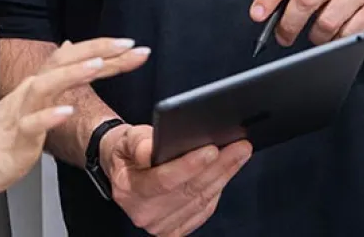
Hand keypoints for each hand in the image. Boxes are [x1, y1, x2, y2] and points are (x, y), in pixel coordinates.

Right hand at [0, 37, 148, 200]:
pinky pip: (33, 124)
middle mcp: (33, 89)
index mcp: (42, 81)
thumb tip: (71, 46)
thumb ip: (59, 73)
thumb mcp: (36, 98)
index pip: (77, 57)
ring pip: (48, 85)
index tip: (134, 45)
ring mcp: (23, 110)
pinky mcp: (16, 136)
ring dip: (74, 73)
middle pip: (66, 60)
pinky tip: (68, 111)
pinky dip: (50, 116)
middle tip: (129, 45)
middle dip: (98, 51)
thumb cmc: (4, 132)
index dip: (105, 49)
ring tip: (99, 65)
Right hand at [100, 124, 250, 236]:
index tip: (212, 149)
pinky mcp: (173, 229)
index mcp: (129, 188)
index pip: (164, 180)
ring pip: (200, 200)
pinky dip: (218, 190)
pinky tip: (227, 172)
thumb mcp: (127, 137)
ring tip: (239, 154)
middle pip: (188, 190)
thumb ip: (138, 142)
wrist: (124, 169)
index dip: (189, 165)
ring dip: (224, 176)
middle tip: (239, 147)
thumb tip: (150, 149)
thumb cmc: (128, 150)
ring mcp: (159, 225)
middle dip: (218, 167)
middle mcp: (143, 212)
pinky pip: (202, 211)